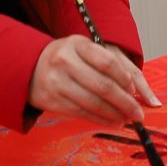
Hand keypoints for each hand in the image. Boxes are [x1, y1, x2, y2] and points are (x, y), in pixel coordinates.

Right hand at [28, 37, 160, 127]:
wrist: (29, 67)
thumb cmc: (65, 58)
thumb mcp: (83, 50)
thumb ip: (109, 64)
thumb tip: (137, 90)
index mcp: (77, 44)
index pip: (108, 62)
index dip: (125, 79)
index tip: (134, 91)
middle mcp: (65, 61)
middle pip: (103, 86)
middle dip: (125, 103)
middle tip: (137, 113)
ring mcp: (57, 82)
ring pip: (94, 103)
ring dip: (115, 114)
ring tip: (126, 119)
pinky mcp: (52, 101)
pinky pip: (82, 113)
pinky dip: (100, 120)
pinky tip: (111, 121)